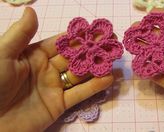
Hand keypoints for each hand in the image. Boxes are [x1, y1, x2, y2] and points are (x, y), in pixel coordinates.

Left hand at [0, 7, 112, 130]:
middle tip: (112, 41)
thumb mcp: (3, 55)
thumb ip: (20, 34)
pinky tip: (108, 78)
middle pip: (75, 57)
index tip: (95, 30)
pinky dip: (94, 87)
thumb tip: (31, 10)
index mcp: (35, 55)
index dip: (78, 36)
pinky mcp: (59, 104)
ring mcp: (54, 87)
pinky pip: (79, 94)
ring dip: (97, 67)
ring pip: (80, 75)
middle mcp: (47, 69)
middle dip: (93, 49)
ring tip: (114, 58)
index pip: (61, 43)